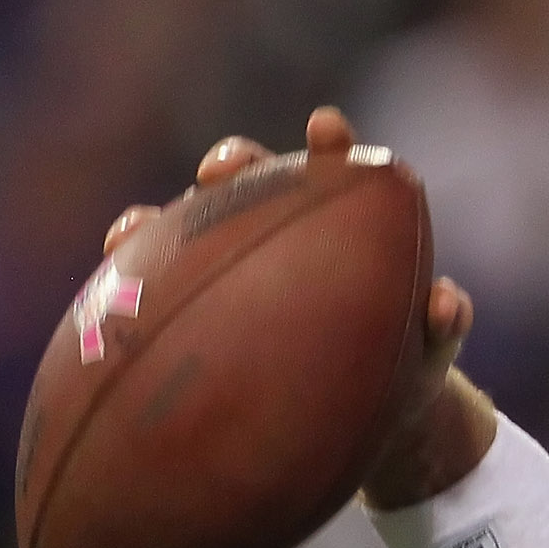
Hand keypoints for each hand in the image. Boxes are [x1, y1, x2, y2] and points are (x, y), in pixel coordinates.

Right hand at [119, 107, 492, 506]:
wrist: (360, 421)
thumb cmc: (401, 372)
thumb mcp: (428, 356)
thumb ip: (443, 325)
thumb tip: (448, 302)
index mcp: (339, 228)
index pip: (335, 171)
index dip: (329, 143)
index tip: (327, 127)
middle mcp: (276, 232)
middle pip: (249, 181)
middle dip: (231, 165)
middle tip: (221, 171)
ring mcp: (227, 267)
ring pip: (185, 230)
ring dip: (154, 224)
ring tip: (133, 230)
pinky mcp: (189, 311)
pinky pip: (150, 297)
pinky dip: (126, 295)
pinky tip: (100, 307)